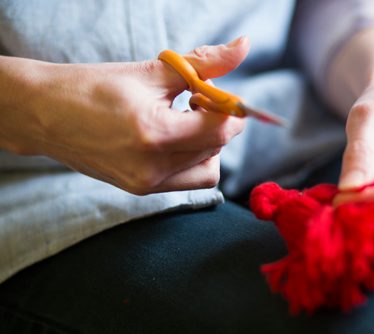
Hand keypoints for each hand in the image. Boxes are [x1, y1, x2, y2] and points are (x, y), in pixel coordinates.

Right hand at [1, 37, 249, 193]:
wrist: (46, 115)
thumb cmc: (94, 86)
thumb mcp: (152, 71)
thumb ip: (204, 63)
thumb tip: (244, 46)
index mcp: (154, 134)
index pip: (221, 130)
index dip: (232, 111)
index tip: (221, 95)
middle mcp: (152, 167)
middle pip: (217, 149)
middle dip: (218, 123)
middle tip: (196, 101)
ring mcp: (146, 184)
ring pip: (207, 169)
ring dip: (208, 144)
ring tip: (182, 121)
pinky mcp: (141, 190)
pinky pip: (187, 179)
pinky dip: (192, 159)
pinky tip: (173, 138)